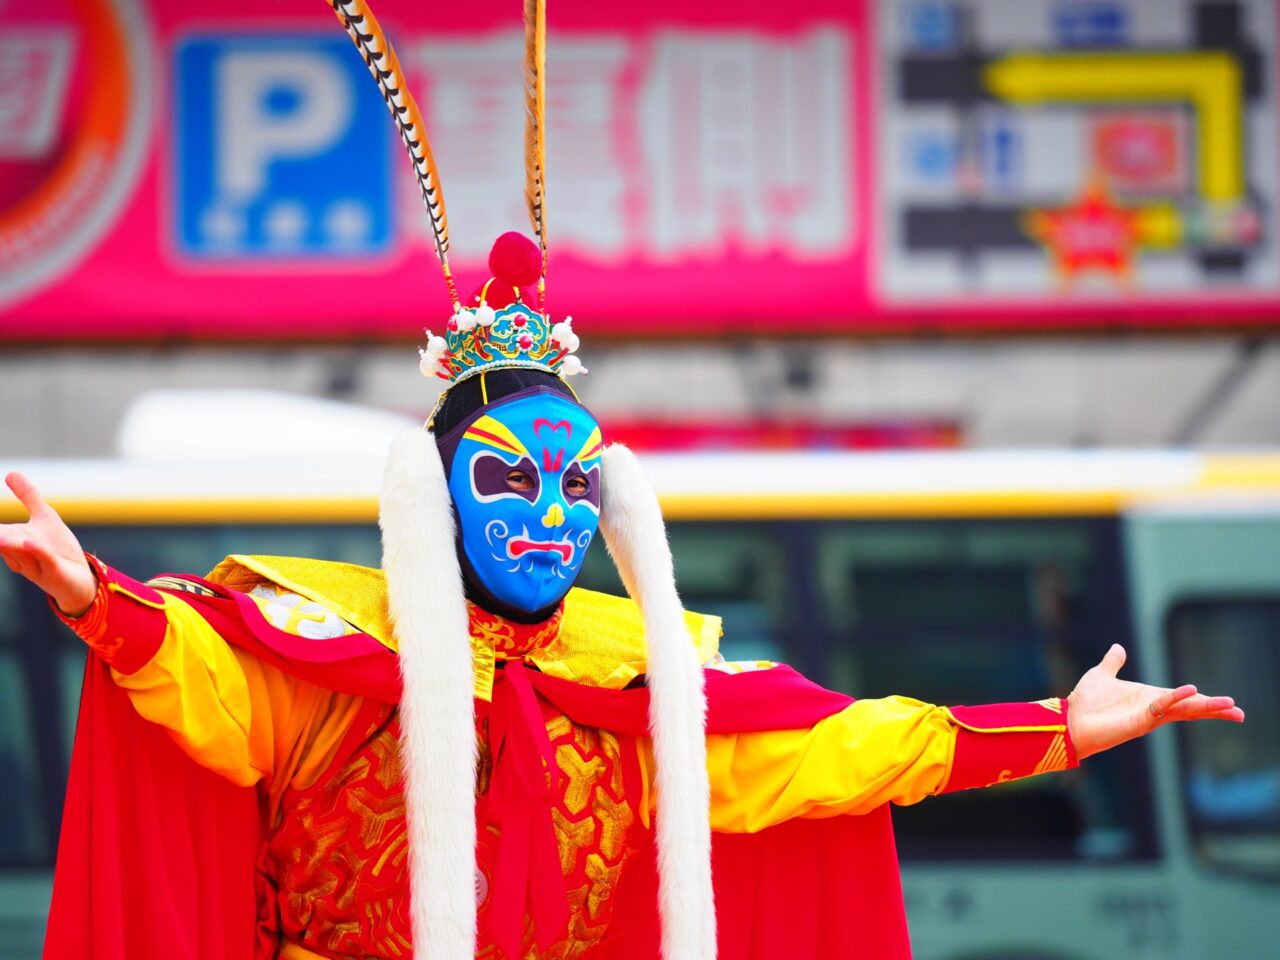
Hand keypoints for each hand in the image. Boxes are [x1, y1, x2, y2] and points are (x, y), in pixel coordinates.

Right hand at [0, 472, 95, 616]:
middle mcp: (19, 554)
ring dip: (8, 543)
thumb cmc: (58, 548)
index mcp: (13, 540)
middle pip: (1, 542)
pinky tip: (29, 542)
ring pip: (19, 552)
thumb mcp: (45, 517)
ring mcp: (36, 565)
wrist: (80, 578)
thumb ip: (28, 497)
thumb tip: (10, 473)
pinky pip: (44, 561)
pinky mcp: (54, 573)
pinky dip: (37, 552)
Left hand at [1067, 644, 1244, 760]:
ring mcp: (1147, 717)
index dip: (1205, 700)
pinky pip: (1160, 709)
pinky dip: (1175, 699)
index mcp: (1149, 698)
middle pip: (1190, 708)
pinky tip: (1191, 691)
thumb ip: (1113, 662)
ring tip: (1230, 706)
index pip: (1184, 699)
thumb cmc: (1085, 703)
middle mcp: (1152, 709)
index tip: (1228, 703)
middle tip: (1239, 713)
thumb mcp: (1101, 675)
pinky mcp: (1137, 723)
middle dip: (1214, 709)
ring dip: (1205, 707)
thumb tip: (1118, 648)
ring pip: (1182, 711)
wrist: (1069, 720)